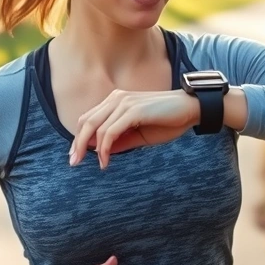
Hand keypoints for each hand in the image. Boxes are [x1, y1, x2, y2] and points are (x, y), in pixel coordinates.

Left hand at [70, 89, 200, 169]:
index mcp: (116, 101)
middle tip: (74, 163)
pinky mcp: (133, 110)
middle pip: (86, 122)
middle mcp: (117, 98)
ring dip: (90, 149)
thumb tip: (101, 152)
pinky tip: (105, 161)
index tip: (76, 156)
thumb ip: (120, 141)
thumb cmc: (167, 121)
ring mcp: (124, 102)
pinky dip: (104, 148)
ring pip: (95, 127)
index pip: (89, 118)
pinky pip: (110, 132)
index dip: (79, 137)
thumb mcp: (139, 135)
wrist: (190, 109)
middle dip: (77, 144)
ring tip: (94, 165)